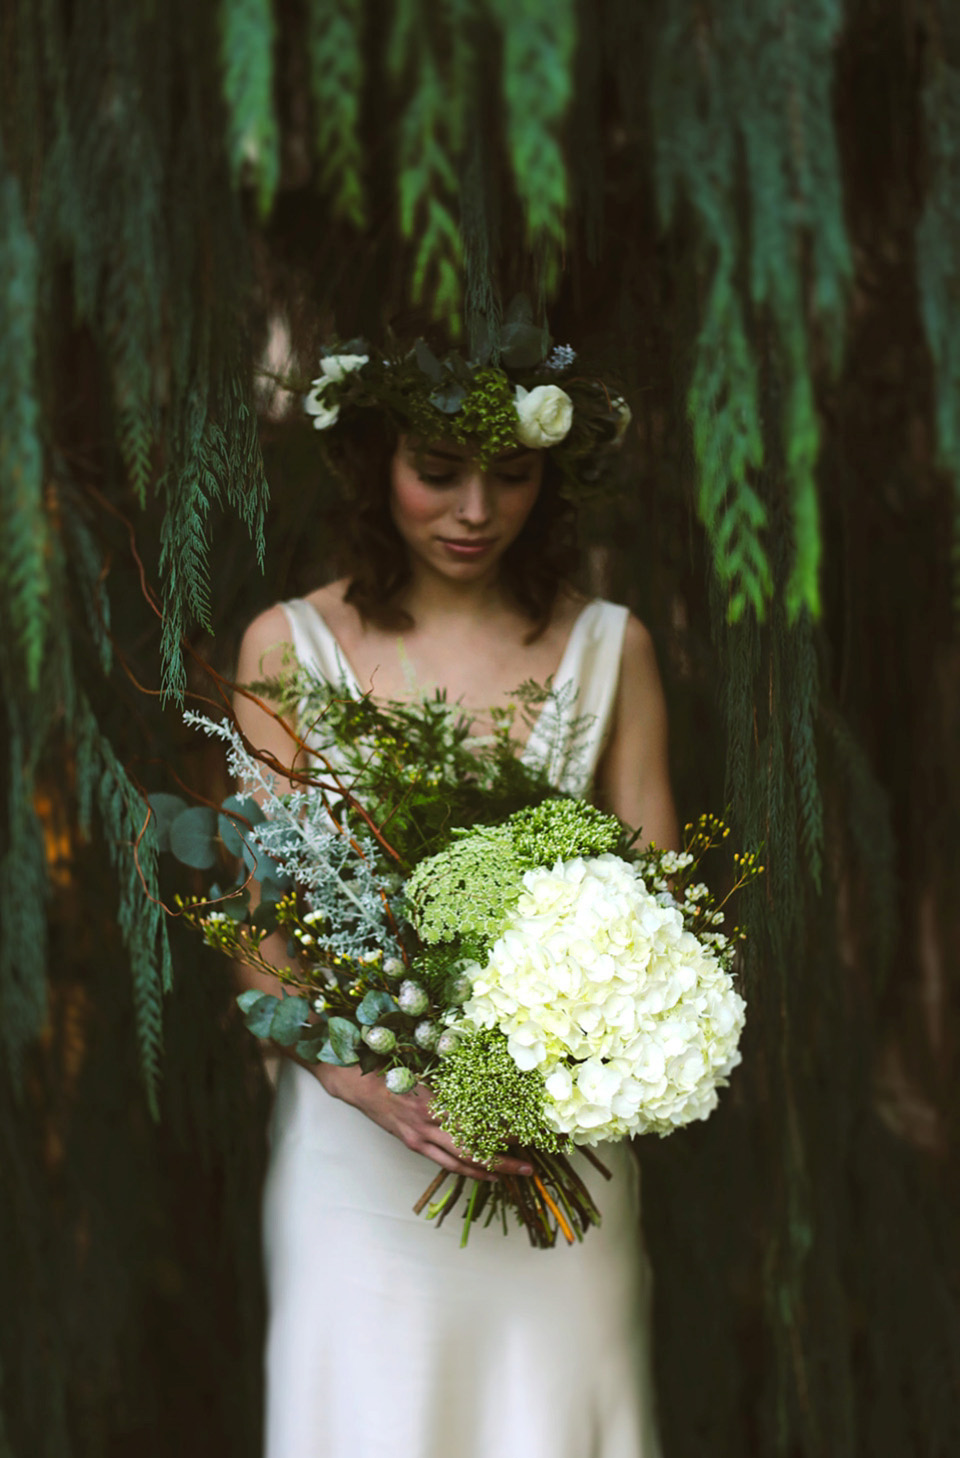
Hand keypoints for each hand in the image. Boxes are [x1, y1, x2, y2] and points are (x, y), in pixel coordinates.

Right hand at [316, 1063, 533, 1181]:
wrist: (358, 1083)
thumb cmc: (393, 1067)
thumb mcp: (425, 1065)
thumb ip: (454, 1076)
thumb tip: (490, 1075)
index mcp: (435, 1103)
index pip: (478, 1123)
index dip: (503, 1130)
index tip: (528, 1131)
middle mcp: (429, 1125)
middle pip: (473, 1151)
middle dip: (503, 1162)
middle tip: (529, 1168)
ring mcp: (420, 1138)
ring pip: (460, 1162)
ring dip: (488, 1171)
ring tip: (512, 1175)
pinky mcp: (413, 1144)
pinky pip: (444, 1162)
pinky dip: (465, 1169)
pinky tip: (482, 1171)